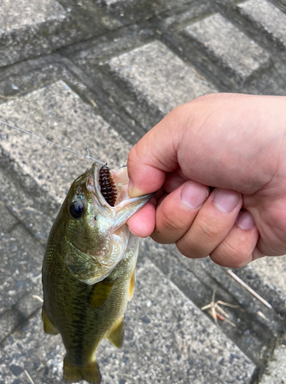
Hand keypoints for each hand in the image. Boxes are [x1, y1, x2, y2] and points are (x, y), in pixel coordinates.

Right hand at [127, 93, 285, 266]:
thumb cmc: (249, 133)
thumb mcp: (182, 127)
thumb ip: (143, 156)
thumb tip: (132, 189)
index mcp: (180, 164)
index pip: (144, 199)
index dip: (138, 212)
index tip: (138, 219)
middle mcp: (198, 192)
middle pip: (162, 227)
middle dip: (179, 211)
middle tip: (200, 188)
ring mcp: (220, 219)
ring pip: (190, 245)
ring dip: (211, 221)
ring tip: (234, 196)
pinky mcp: (244, 241)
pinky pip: (221, 257)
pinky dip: (235, 237)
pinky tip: (250, 216)